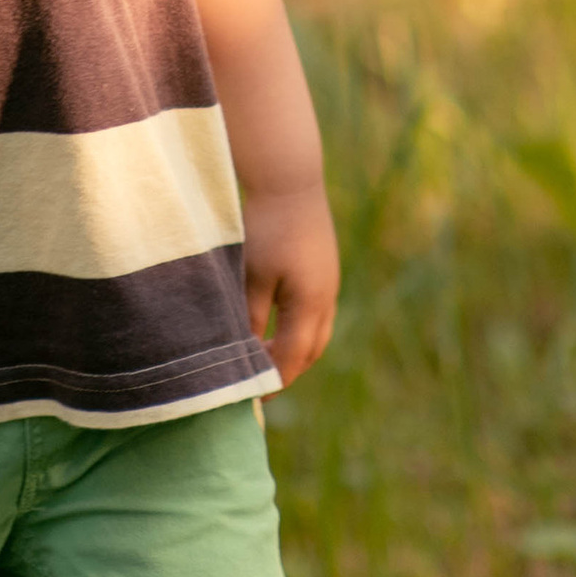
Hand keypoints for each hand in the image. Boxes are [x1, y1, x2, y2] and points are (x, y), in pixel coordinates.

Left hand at [241, 180, 338, 386]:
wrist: (290, 180)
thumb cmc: (267, 226)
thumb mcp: (252, 276)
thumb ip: (251, 319)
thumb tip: (246, 356)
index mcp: (310, 304)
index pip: (293, 358)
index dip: (273, 380)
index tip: (251, 396)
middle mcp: (326, 298)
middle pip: (310, 351)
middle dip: (286, 370)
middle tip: (256, 383)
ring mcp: (329, 284)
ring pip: (316, 333)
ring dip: (294, 350)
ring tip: (264, 357)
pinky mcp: (324, 271)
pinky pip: (316, 314)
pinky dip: (298, 329)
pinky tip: (275, 326)